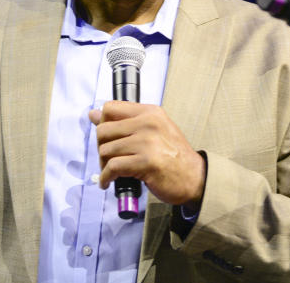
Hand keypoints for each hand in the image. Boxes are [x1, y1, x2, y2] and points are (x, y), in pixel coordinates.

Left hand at [88, 101, 205, 206]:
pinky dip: (106, 177)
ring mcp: (147, 142)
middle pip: (103, 130)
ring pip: (106, 150)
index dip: (103, 123)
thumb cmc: (174, 156)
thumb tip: (93, 114)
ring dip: (104, 165)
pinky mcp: (145, 163)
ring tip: (111, 172)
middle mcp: (148, 123)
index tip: (107, 137)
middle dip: (101, 147)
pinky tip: (108, 182)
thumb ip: (126, 121)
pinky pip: (112, 167)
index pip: (110, 108)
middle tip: (108, 158)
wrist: (195, 178)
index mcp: (150, 112)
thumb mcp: (154, 130)